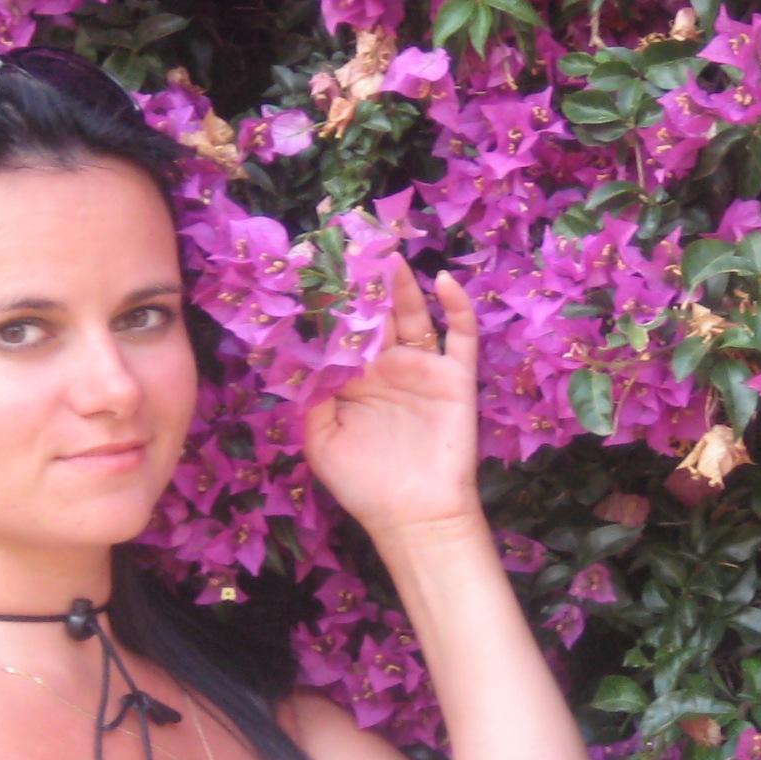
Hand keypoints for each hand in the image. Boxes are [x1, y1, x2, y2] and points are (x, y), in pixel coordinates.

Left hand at [299, 256, 483, 540]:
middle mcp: (387, 367)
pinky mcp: (455, 378)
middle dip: (364, 281)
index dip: (331, 302)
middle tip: (351, 243)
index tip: (314, 268)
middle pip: (376, 313)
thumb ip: (309, 397)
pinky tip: (443, 280)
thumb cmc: (364, 485)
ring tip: (388, 250)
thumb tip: (300, 353)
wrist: (414, 517)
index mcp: (353, 379)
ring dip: (402, 284)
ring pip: (413, 314)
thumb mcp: (320, 441)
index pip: (341, 330)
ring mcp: (422, 369)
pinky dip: (457, 306)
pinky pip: (461, 335)